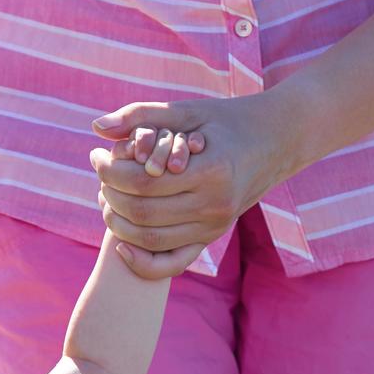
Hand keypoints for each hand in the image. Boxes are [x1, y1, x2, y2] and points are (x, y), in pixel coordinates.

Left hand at [90, 91, 303, 278]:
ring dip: (118, 223)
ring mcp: (215, 226)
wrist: (277, 142)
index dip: (110, 171)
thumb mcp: (187, 110)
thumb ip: (140, 114)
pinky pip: (171, 263)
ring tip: (106, 197)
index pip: (143, 181)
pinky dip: (142, 263)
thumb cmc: (227, 121)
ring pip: (150, 239)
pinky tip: (121, 246)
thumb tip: (96, 128)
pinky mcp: (212, 238)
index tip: (97, 156)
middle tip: (100, 175)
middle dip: (109, 194)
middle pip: (142, 212)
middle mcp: (215, 205)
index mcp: (211, 171)